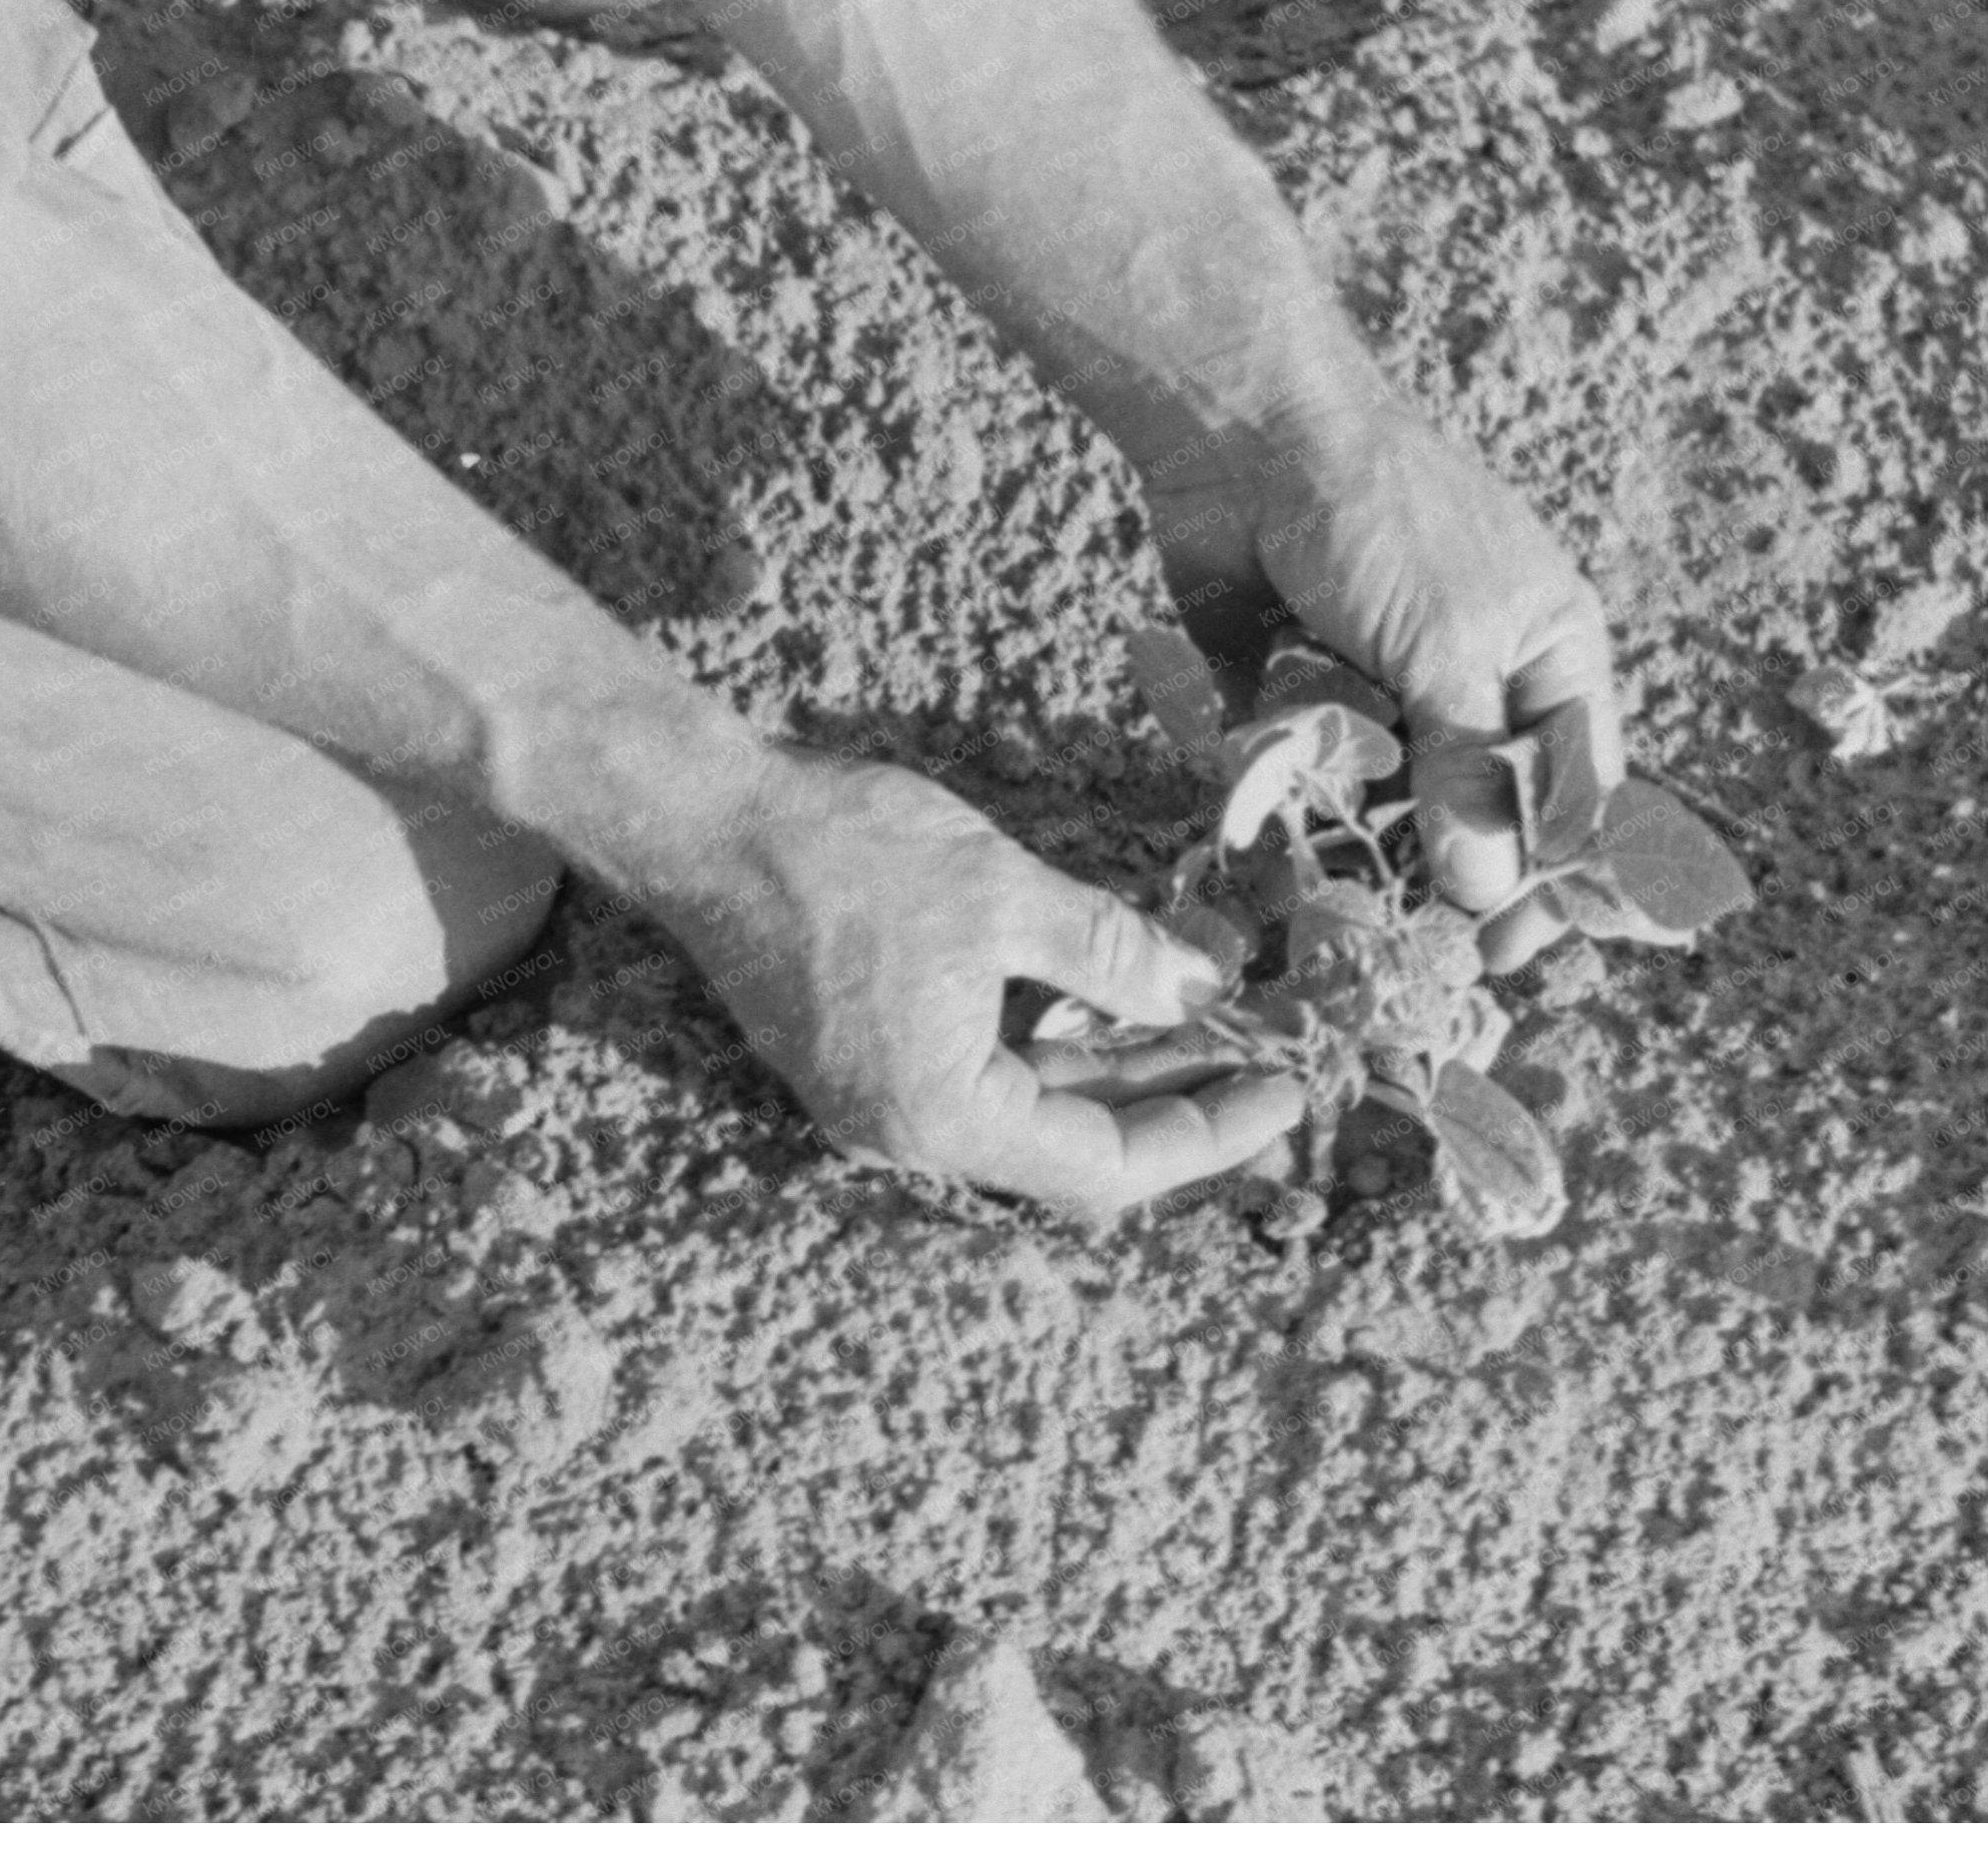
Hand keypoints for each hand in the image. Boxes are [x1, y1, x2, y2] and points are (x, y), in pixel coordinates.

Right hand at [639, 746, 1304, 1219]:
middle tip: (1264, 1063)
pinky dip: (1051, 1051)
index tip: (1283, 1094)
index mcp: (944, 1115)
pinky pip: (979, 1078)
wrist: (704, 823)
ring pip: (1026, 1112)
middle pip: (1070, 1152)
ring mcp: (874, 1100)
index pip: (1107, 1164)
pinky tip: (1106, 1003)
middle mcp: (905, 1133)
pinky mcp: (858, 1059)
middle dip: (1172, 1105)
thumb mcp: (1002, 893)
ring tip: (1205, 1025)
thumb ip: (1109, 953)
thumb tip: (1197, 992)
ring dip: (1114, 1074)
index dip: (1206, 1134)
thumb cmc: (843, 854)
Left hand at [1148, 383, 1622, 972]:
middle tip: (1403, 944)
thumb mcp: (1447, 648)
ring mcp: (1383, 687)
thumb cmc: (1380, 516)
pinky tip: (1265, 823)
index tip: (1502, 954)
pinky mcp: (1297, 689)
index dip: (1547, 880)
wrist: (1243, 433)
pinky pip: (1305, 775)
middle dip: (1437, 876)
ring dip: (1354, 841)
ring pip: (1382, 804)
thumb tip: (1490, 888)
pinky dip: (1288, 799)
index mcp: (1549, 658)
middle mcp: (1474, 681)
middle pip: (1474, 815)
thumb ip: (1469, 773)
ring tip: (1323, 890)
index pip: (1574, 797)